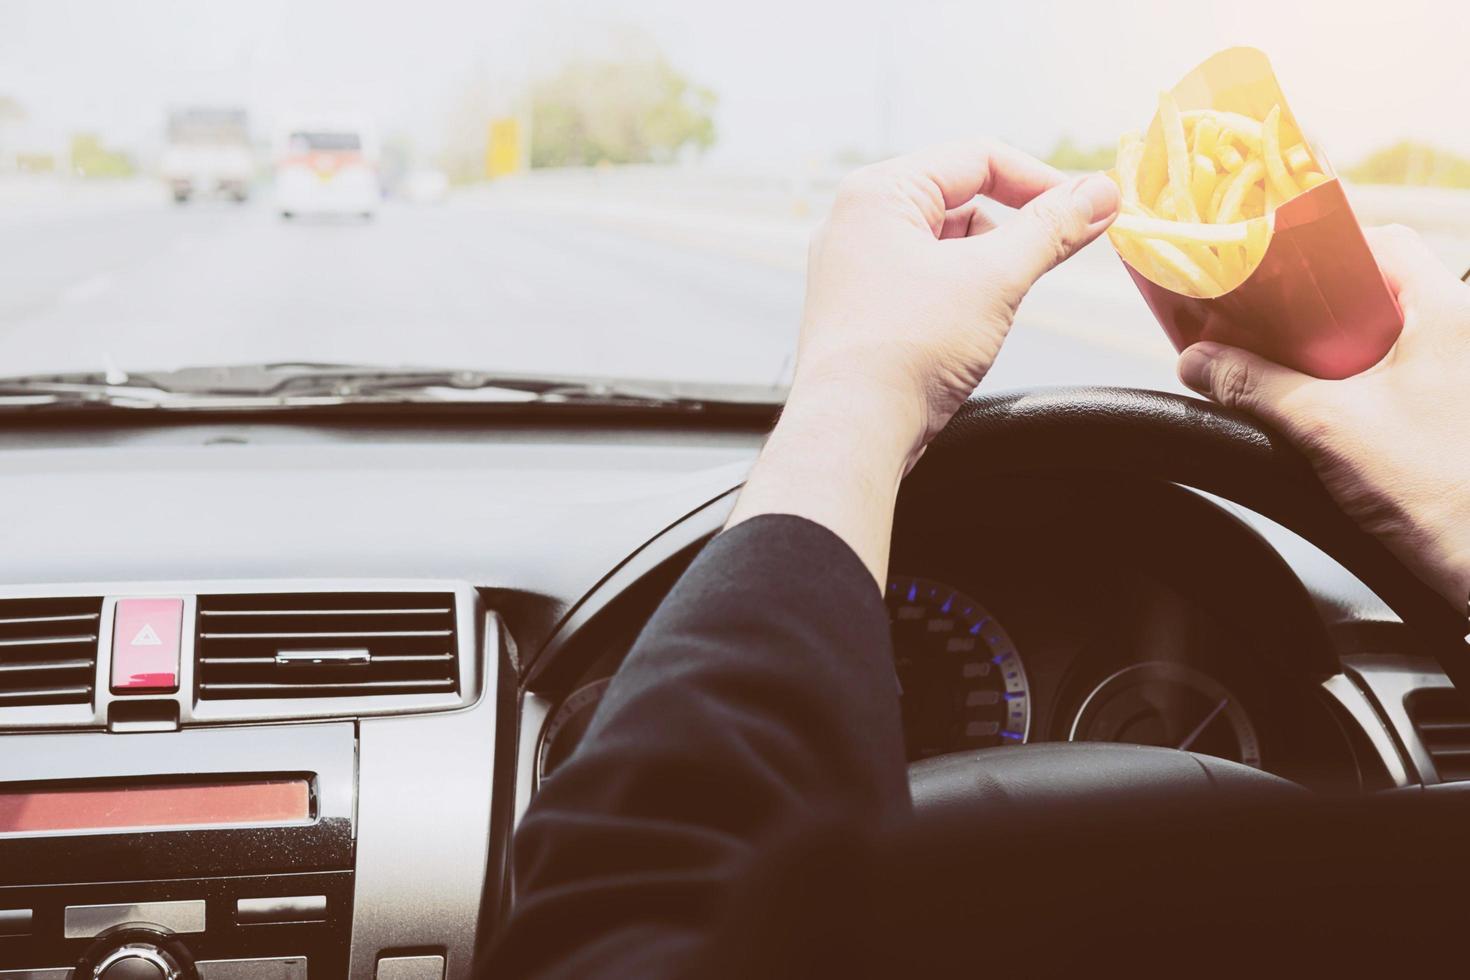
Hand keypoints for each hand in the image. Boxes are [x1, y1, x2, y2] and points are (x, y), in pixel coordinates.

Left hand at [729, 141, 1119, 586]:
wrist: (853, 430)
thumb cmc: (905, 351)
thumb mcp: (995, 279)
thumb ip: (1052, 229)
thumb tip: (1100, 194)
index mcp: (878, 192)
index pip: (978, 157)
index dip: (1041, 180)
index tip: (1088, 207)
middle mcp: (858, 221)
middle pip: (961, 198)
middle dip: (1014, 227)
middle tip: (1057, 254)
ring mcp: (855, 266)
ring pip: (945, 243)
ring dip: (987, 264)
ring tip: (998, 305)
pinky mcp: (862, 308)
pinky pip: (925, 278)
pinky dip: (960, 291)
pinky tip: (972, 326)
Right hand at [1178, 225, 1469, 607]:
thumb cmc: (1444, 494)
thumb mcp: (1327, 427)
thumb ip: (1256, 388)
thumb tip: (1200, 364)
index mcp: (1450, 312)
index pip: (1383, 243)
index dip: (1324, 247)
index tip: (1277, 266)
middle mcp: (1465, 336)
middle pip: (1381, 292)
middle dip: (1319, 306)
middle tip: (1270, 322)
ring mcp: (1461, 378)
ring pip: (1390, 339)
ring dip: (1337, 351)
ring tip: (1291, 370)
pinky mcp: (1454, 419)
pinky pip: (1401, 380)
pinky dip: (1358, 387)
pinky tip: (1326, 414)